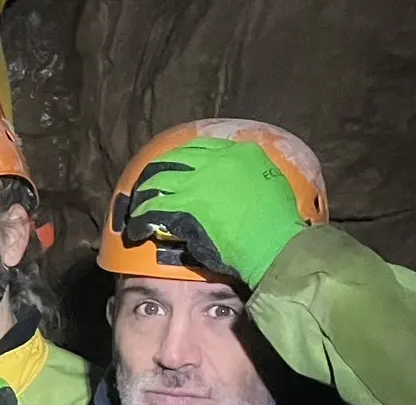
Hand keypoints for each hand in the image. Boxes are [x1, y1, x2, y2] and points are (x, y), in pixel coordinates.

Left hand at [124, 138, 306, 284]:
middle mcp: (216, 162)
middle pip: (172, 161)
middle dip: (154, 175)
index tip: (168, 168)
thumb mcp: (269, 186)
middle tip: (144, 189)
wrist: (277, 246)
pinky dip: (141, 220)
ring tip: (136, 210)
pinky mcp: (185, 206)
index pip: (198, 148)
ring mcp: (198, 182)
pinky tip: (137, 230)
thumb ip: (246, 177)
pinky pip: (153, 210)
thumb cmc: (279, 226)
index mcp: (240, 153)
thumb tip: (227, 186)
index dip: (178, 159)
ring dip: (143, 198)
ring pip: (157, 183)